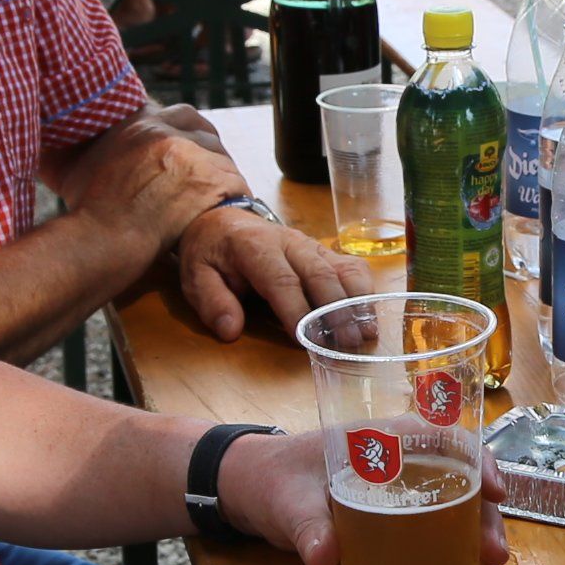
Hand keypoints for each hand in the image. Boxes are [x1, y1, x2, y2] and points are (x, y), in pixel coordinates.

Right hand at [71, 117, 238, 259]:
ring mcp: (190, 156)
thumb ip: (91, 143)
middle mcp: (167, 133)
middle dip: (209, 152)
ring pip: (223, 158)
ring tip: (217, 197)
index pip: (181, 114)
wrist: (102, 237)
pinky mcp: (208, 182)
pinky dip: (235, 197)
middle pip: (206, 133)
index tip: (191, 150)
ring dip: (221, 176)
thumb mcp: (81, 162)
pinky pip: (237, 184)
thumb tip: (82, 138)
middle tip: (208, 175)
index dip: (190, 132)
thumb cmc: (87, 209)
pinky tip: (230, 211)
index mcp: (140, 123)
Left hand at [176, 206, 366, 343]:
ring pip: (344, 269)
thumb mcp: (195, 276)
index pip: (281, 280)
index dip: (295, 310)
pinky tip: (369, 317)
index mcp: (254, 246)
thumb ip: (212, 302)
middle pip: (320, 275)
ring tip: (366, 333)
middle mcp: (289, 243)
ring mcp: (311, 246)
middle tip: (346, 344)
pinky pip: (352, 267)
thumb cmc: (211, 252)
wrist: (223, 219)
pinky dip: (364, 292)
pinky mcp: (324, 252)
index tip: (305, 340)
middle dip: (335, 312)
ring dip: (357, 302)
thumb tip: (231, 331)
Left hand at [217, 428, 515, 564]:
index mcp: (384, 438)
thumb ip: (307, 528)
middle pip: (461, 481)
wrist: (251, 493)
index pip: (446, 437)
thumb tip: (325, 557)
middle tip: (495, 556)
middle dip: (486, 518)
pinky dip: (458, 553)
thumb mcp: (287, 502)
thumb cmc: (273, 480)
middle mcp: (403, 461)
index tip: (496, 493)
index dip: (480, 461)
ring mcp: (402, 491)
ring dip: (478, 540)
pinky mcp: (395, 519)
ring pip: (455, 509)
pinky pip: (437, 530)